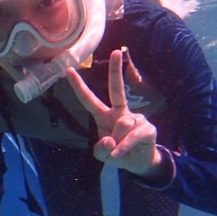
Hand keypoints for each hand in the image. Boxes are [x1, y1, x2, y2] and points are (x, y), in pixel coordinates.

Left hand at [66, 49, 163, 178]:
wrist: (138, 163)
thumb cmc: (117, 153)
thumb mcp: (102, 154)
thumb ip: (100, 149)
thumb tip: (110, 140)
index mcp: (104, 115)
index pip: (89, 99)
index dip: (79, 86)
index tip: (69, 70)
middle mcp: (119, 113)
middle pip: (116, 89)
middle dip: (116, 71)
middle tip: (115, 52)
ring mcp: (135, 118)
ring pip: (122, 124)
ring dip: (117, 142)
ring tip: (119, 149)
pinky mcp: (147, 127)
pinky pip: (132, 135)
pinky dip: (124, 147)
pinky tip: (121, 152)